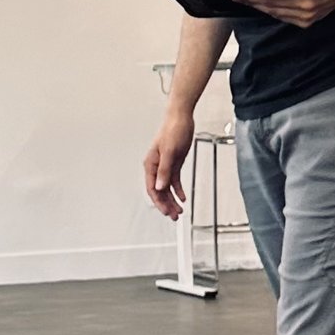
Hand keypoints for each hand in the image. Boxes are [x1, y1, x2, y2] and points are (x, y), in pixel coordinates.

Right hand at [143, 103, 194, 221]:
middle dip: (166, 204)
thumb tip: (161, 187)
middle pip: (160, 191)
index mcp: (151, 164)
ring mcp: (165, 166)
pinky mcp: (174, 163)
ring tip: (179, 210)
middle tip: (174, 216)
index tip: (166, 212)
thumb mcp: (170, 152)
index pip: (153, 188)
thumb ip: (165, 171)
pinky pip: (174, 181)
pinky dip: (178, 190)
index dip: (159, 202)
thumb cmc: (173, 130)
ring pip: (167, 188)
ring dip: (172, 200)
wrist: (181, 118)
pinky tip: (183, 197)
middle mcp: (157, 167)